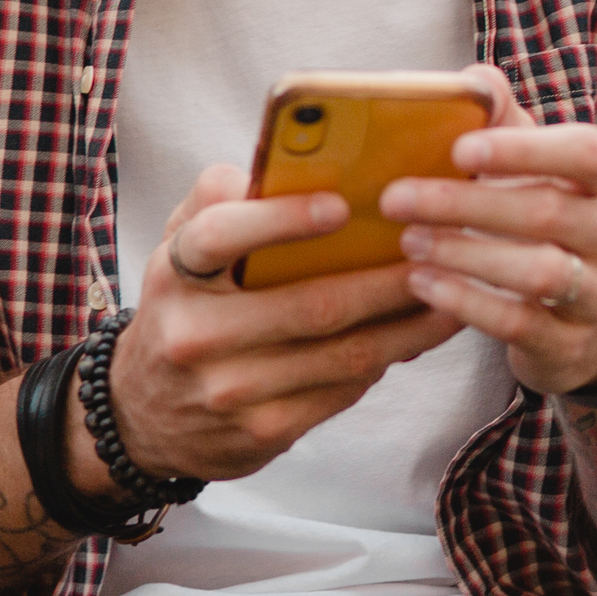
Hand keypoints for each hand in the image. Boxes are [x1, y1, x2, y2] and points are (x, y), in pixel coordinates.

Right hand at [107, 164, 462, 482]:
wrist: (145, 414)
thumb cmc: (184, 308)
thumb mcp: (179, 246)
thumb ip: (218, 199)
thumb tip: (285, 164)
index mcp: (176, 273)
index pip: (220, 235)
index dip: (281, 220)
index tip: (342, 204)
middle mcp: (195, 334)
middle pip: (310, 304)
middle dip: (386, 280)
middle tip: (439, 251)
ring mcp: (229, 390)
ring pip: (342, 354)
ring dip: (407, 325)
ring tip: (451, 293)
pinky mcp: (262, 431)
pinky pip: (342, 390)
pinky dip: (386, 360)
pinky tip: (416, 336)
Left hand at [381, 64, 596, 400]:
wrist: (584, 315)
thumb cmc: (546, 221)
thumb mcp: (533, 167)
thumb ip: (502, 121)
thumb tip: (470, 80)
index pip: (586, 153)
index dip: (524, 149)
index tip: (459, 147)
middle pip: (548, 212)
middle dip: (465, 203)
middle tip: (396, 198)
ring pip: (539, 270)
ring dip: (464, 254)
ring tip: (408, 242)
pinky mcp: (570, 342)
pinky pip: (520, 322)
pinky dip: (466, 302)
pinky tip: (422, 284)